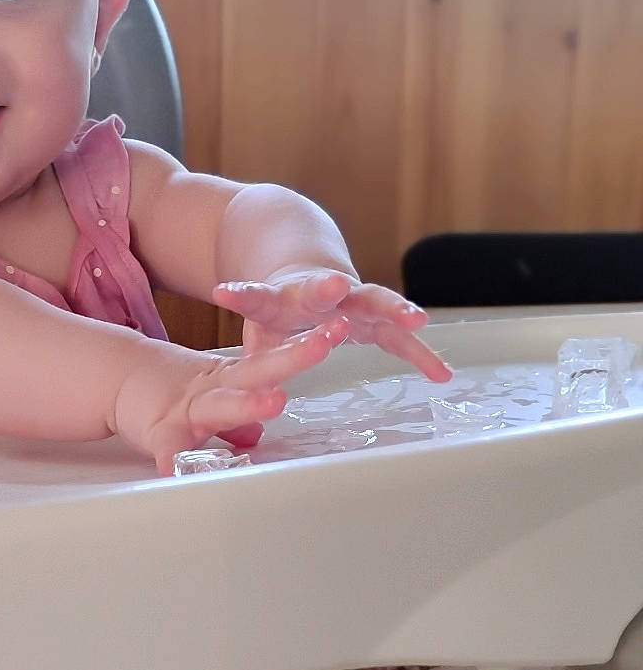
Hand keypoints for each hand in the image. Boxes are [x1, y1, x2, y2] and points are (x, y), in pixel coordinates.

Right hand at [114, 317, 347, 474]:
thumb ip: (242, 413)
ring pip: (222, 405)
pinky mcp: (160, 431)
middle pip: (259, 370)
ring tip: (274, 402)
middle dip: (293, 357)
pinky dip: (174, 460)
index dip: (304, 347)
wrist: (120, 381)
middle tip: (323, 343)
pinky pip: (170, 449)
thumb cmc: (176, 395)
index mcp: (234, 377)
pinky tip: (176, 471)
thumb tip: (258, 434)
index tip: (334, 332)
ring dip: (248, 405)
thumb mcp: (216, 398)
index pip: (275, 359)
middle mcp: (217, 388)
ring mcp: (189, 408)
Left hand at [213, 268, 451, 383]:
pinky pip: (400, 338)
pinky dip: (421, 355)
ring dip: (395, 310)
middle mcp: (322, 292)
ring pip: (376, 301)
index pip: (263, 295)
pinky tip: (443, 374)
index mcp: (283, 297)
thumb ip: (249, 356)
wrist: (308, 270)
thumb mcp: (258, 330)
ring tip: (417, 321)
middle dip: (332, 287)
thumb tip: (235, 399)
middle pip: (328, 288)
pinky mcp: (377, 317)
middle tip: (335, 284)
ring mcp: (355, 300)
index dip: (247, 296)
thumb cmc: (279, 310)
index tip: (226, 293)